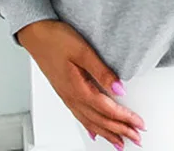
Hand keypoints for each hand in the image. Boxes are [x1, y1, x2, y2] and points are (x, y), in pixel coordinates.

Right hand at [17, 20, 145, 148]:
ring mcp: (67, 96)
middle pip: (100, 120)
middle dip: (119, 131)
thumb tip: (120, 89)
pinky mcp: (64, 92)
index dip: (125, 119)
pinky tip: (94, 132)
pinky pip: (79, 116)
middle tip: (136, 138)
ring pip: (90, 122)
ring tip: (120, 142)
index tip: (139, 125)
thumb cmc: (56, 39)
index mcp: (78, 89)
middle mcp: (72, 97)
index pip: (107, 109)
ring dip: (107, 133)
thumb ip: (102, 71)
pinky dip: (90, 127)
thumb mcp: (83, 51)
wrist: (35, 34)